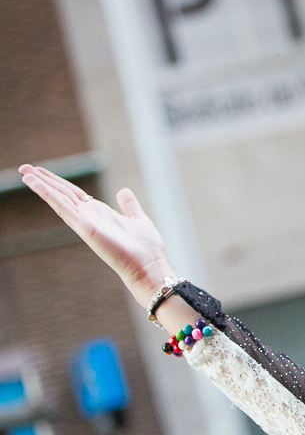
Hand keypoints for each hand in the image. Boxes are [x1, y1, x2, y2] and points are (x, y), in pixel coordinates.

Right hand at [19, 165, 174, 304]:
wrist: (149, 266)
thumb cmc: (146, 248)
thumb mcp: (138, 219)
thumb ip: (129, 206)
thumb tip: (123, 191)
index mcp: (100, 214)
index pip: (74, 194)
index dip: (59, 182)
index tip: (42, 171)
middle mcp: (89, 218)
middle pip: (62, 194)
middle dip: (44, 180)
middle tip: (24, 167)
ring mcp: (85, 223)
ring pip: (59, 198)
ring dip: (41, 185)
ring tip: (24, 171)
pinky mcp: (85, 227)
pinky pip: (63, 207)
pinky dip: (48, 195)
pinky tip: (36, 184)